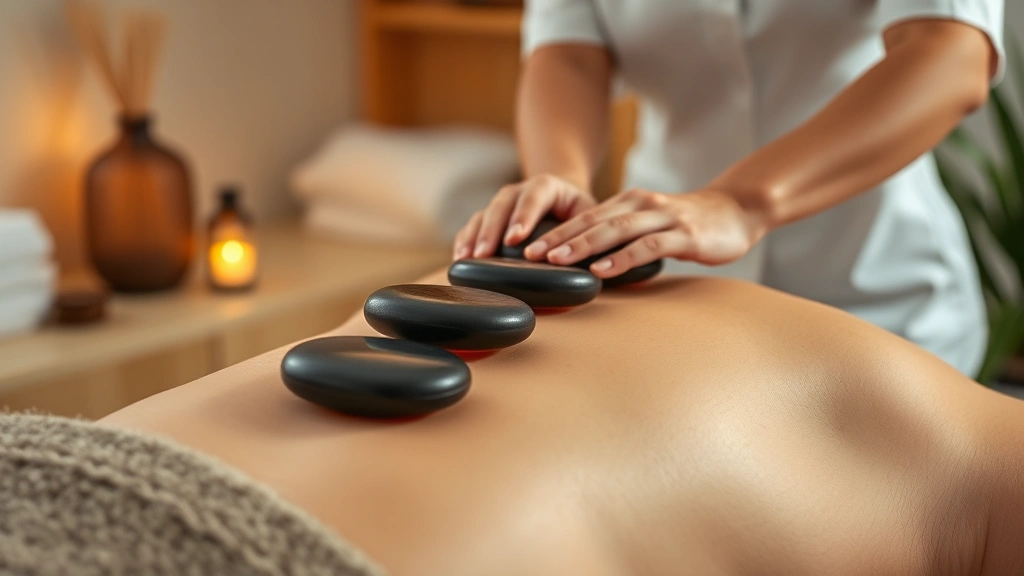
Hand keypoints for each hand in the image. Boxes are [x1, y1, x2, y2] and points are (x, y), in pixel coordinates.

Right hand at [453, 174, 596, 259]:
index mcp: (547, 186)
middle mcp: (519, 190)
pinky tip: (459, 259)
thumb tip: (585, 260)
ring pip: (483, 214)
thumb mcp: (588, 214)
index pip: (533, 198)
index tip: (515, 239)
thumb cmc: (578, 211)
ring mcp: (501, 203)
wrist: (561, 195)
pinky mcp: (489, 216)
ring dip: (473, 237)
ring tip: (465, 259)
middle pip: (501, 206)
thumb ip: (586, 232)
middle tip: (484, 254)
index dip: (523, 217)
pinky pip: (472, 225)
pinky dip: (464, 240)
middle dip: (491, 231)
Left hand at [524, 188, 768, 277]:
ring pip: (615, 230)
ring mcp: (662, 218)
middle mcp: (640, 205)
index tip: (524, 248)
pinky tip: (602, 270)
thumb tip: (583, 263)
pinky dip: (622, 258)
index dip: (553, 232)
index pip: (583, 217)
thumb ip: (620, 238)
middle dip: (557, 238)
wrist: (737, 212)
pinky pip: (647, 246)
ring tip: (556, 261)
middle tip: (528, 255)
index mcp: (628, 203)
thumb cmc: (689, 225)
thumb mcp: (648, 226)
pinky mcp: (683, 235)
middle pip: (591, 221)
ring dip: (582, 246)